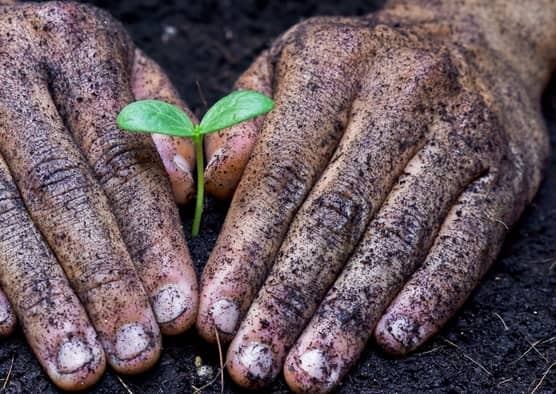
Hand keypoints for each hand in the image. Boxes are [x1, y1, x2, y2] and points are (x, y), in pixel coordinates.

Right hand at [0, 1, 196, 389]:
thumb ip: (157, 116)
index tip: (176, 308)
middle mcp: (0, 68)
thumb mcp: (107, 58)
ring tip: (77, 361)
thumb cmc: (33, 53)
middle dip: (104, 283)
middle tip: (134, 352)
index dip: (152, 241)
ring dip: (42, 298)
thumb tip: (187, 186)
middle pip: (61, 194)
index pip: (121, 160)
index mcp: (73, 45)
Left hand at [198, 0, 555, 390]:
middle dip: (288, 300)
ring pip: (396, 241)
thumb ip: (241, 119)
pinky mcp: (506, 174)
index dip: (243, 253)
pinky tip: (391, 340)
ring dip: (348, 316)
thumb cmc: (356, 64)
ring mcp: (459, 136)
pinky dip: (431, 296)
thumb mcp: (286, 64)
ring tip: (310, 373)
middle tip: (253, 366)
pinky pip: (467, 244)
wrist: (467, 35)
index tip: (215, 316)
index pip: (278, 177)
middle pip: (334, 218)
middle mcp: (399, 98)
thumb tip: (214, 184)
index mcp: (330, 68)